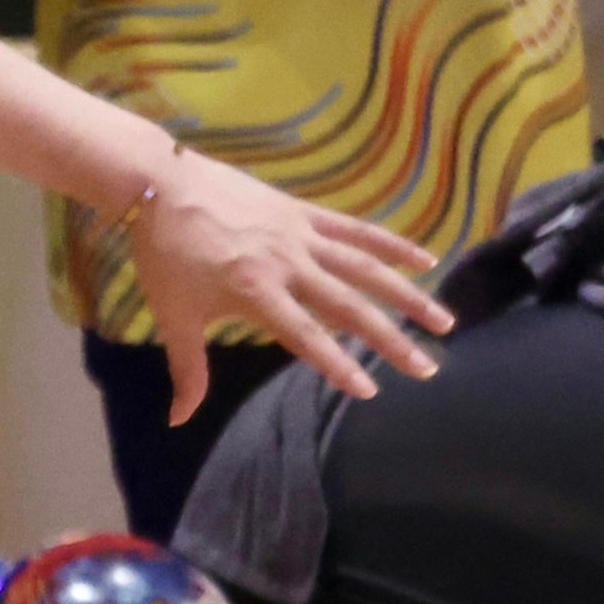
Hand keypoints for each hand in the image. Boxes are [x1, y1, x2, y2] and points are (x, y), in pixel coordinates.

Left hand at [123, 149, 453, 412]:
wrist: (161, 183)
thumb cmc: (164, 256)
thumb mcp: (173, 316)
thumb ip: (186, 371)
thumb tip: (178, 420)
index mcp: (256, 292)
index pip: (307, 336)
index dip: (338, 365)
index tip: (370, 391)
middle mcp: (288, 264)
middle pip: (350, 306)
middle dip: (390, 340)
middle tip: (425, 368)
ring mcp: (301, 235)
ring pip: (366, 267)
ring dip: (407, 295)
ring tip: (443, 321)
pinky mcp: (304, 212)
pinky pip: (356, 229)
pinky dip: (392, 245)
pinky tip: (426, 260)